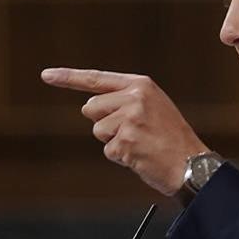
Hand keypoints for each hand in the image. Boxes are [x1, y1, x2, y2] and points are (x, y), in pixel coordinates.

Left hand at [41, 68, 207, 195]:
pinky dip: (121, 158)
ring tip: (140, 144)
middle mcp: (133, 97)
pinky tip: (141, 156)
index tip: (46, 75)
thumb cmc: (173, 139)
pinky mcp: (126, 140)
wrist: (192, 163)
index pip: (96, 79)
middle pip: (91, 108)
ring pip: (98, 131)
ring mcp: (129, 118)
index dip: (68, 77)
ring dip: (114, 142)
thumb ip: (125, 100)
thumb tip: (89, 106)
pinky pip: (108, 150)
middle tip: (134, 133)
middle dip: (105, 124)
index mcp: (140, 85)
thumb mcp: (154, 107)